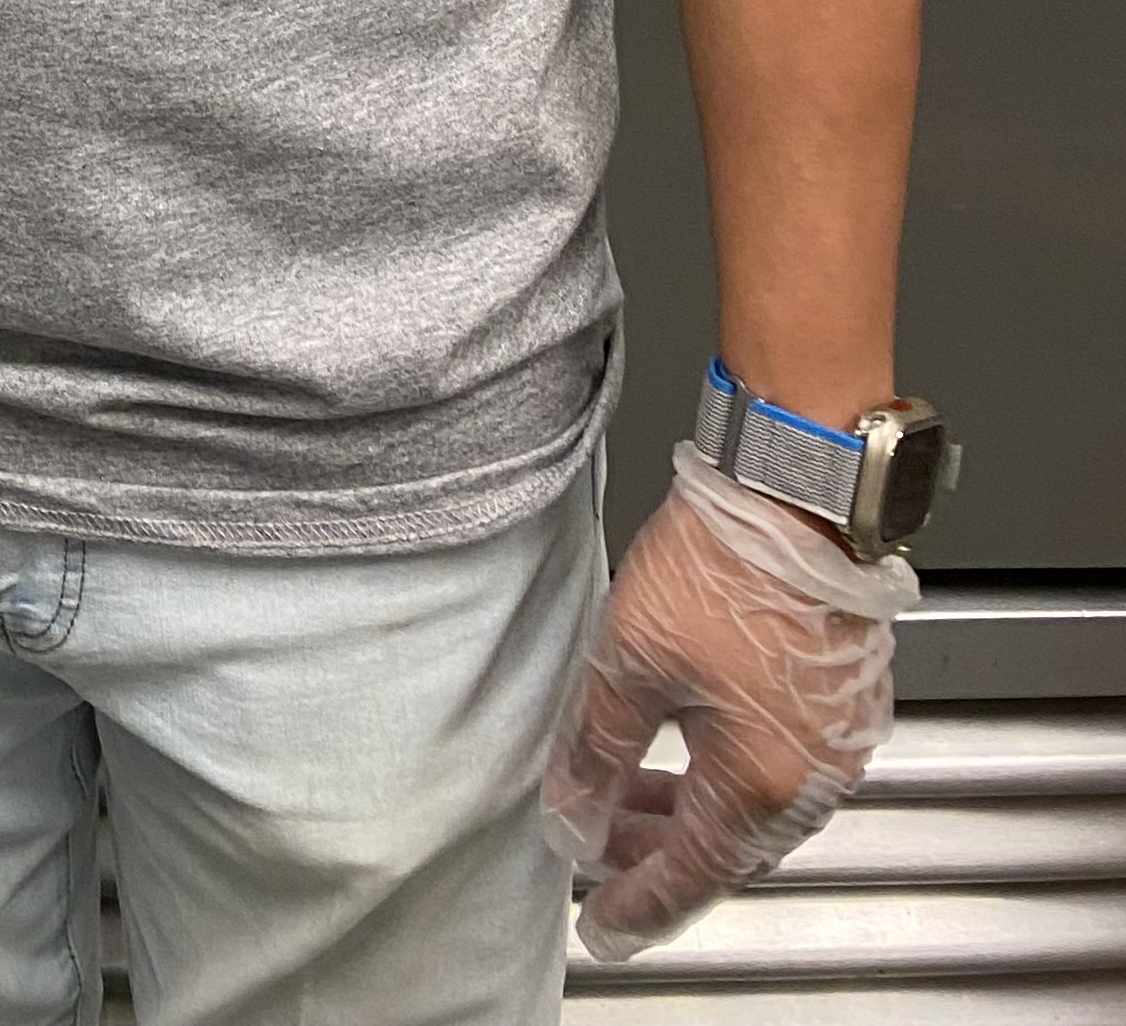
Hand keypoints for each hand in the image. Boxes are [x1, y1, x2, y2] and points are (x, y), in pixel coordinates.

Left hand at [543, 440, 915, 962]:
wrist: (796, 490)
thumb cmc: (726, 565)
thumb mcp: (629, 660)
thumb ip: (595, 750)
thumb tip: (571, 816)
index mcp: (763, 783)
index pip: (690, 875)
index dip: (638, 902)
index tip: (603, 924)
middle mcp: (814, 775)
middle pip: (727, 844)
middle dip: (657, 849)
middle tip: (602, 843)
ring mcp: (838, 736)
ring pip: (755, 802)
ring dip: (691, 804)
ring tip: (629, 786)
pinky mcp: (844, 695)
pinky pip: (782, 761)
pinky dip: (728, 766)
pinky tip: (687, 737)